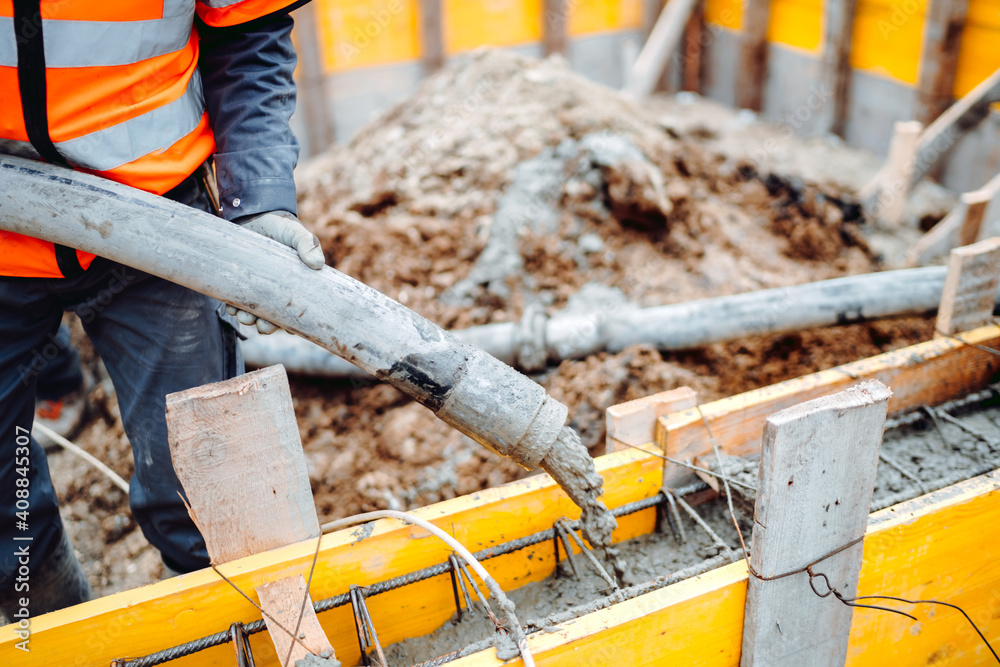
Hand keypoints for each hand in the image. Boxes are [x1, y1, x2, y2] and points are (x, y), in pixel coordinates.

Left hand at [227, 211, 324, 333]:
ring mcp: (256, 286)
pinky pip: (235, 301)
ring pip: (252, 313)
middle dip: (266, 326)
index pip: (295, 311)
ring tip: (244, 317)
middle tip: (262, 326)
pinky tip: (231, 307)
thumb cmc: (282, 226)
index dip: (293, 324)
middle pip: (272, 318)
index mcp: (294, 285)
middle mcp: (275, 290)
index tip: (288, 329)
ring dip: (248, 319)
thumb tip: (317, 264)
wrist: (255, 213)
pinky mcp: (239, 280)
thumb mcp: (297, 234)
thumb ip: (307, 245)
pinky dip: (232, 307)